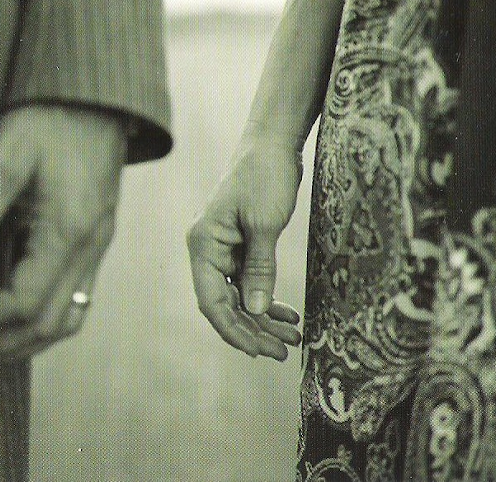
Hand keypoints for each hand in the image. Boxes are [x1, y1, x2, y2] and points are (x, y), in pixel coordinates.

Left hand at [0, 104, 125, 371]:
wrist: (97, 93)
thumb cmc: (49, 117)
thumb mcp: (3, 160)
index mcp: (68, 232)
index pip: (22, 302)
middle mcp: (90, 247)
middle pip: (47, 324)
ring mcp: (99, 244)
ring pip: (68, 318)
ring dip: (22, 344)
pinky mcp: (97, 235)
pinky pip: (76, 297)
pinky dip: (42, 321)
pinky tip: (15, 320)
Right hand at [187, 132, 303, 360]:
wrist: (273, 144)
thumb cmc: (265, 176)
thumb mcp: (265, 223)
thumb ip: (259, 268)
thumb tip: (255, 311)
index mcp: (203, 244)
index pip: (212, 301)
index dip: (235, 330)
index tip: (260, 351)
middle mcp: (208, 250)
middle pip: (225, 304)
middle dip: (253, 329)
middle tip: (284, 350)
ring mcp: (224, 249)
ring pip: (239, 296)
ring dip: (263, 318)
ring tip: (292, 336)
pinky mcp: (240, 245)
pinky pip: (248, 282)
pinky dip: (265, 298)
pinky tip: (286, 313)